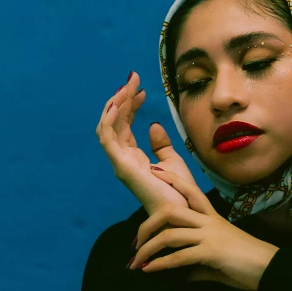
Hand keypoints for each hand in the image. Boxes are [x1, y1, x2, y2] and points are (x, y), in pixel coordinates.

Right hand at [95, 71, 197, 216]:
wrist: (184, 212)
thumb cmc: (179, 192)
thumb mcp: (172, 160)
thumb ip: (161, 144)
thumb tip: (153, 126)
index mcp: (133, 157)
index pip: (124, 125)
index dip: (130, 105)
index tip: (142, 89)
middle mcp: (123, 158)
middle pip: (115, 122)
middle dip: (122, 98)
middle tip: (133, 78)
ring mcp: (120, 162)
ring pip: (108, 126)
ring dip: (115, 103)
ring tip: (128, 85)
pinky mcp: (121, 166)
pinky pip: (107, 138)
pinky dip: (109, 119)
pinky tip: (117, 103)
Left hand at [129, 169, 279, 290]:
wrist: (269, 270)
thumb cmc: (245, 263)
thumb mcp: (217, 259)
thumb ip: (198, 262)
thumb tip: (182, 274)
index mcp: (212, 217)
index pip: (190, 190)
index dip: (171, 178)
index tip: (153, 171)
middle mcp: (209, 221)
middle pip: (170, 211)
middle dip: (147, 225)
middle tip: (134, 243)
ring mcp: (210, 235)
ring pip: (170, 234)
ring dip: (148, 249)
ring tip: (136, 262)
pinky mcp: (211, 252)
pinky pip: (179, 257)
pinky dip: (161, 264)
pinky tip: (150, 271)